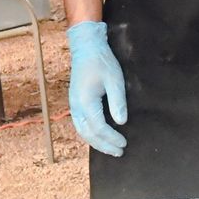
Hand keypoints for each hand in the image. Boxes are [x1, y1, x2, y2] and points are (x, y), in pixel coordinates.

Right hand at [66, 21, 127, 156]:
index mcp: (86, 101)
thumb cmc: (102, 61)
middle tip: (119, 152)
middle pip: (88, 133)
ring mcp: (73, 104)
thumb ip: (117, 102)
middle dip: (104, 145)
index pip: (99, 127)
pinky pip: (80, 124)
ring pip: (82, 130)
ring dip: (95, 142)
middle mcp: (76, 105)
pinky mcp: (75, 101)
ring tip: (110, 148)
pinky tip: (99, 136)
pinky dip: (89, 134)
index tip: (124, 143)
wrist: (86, 47)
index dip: (112, 138)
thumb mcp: (114, 80)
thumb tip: (121, 122)